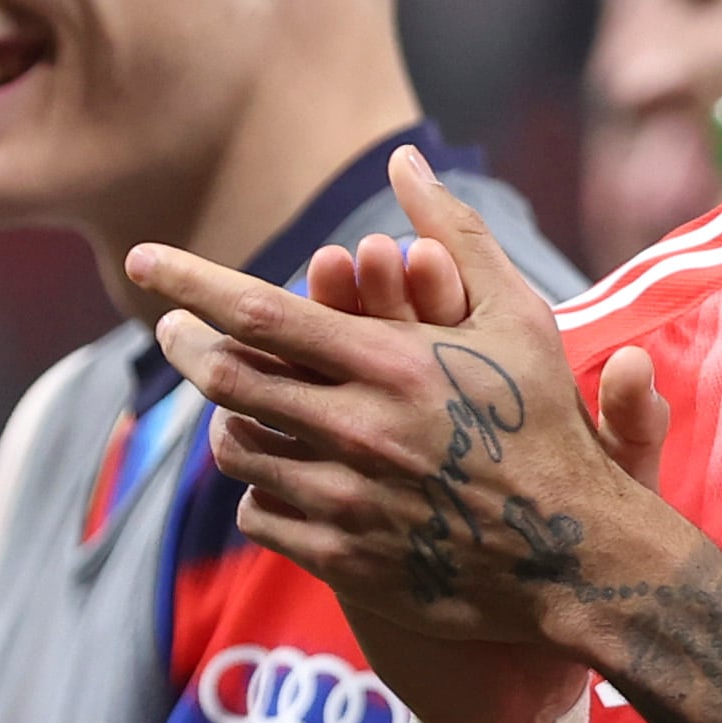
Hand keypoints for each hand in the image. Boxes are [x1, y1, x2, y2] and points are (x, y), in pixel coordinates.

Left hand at [130, 148, 679, 722]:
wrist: (577, 556)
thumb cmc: (548, 423)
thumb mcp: (518, 316)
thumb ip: (454, 234)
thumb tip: (402, 161)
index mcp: (392, 363)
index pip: (258, 311)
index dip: (189, 281)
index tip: (144, 260)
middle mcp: (359, 431)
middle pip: (227, 378)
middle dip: (184, 344)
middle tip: (171, 328)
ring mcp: (347, 501)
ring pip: (236, 449)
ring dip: (225, 418)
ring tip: (233, 400)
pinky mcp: (345, 560)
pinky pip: (259, 515)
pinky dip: (256, 487)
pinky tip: (277, 470)